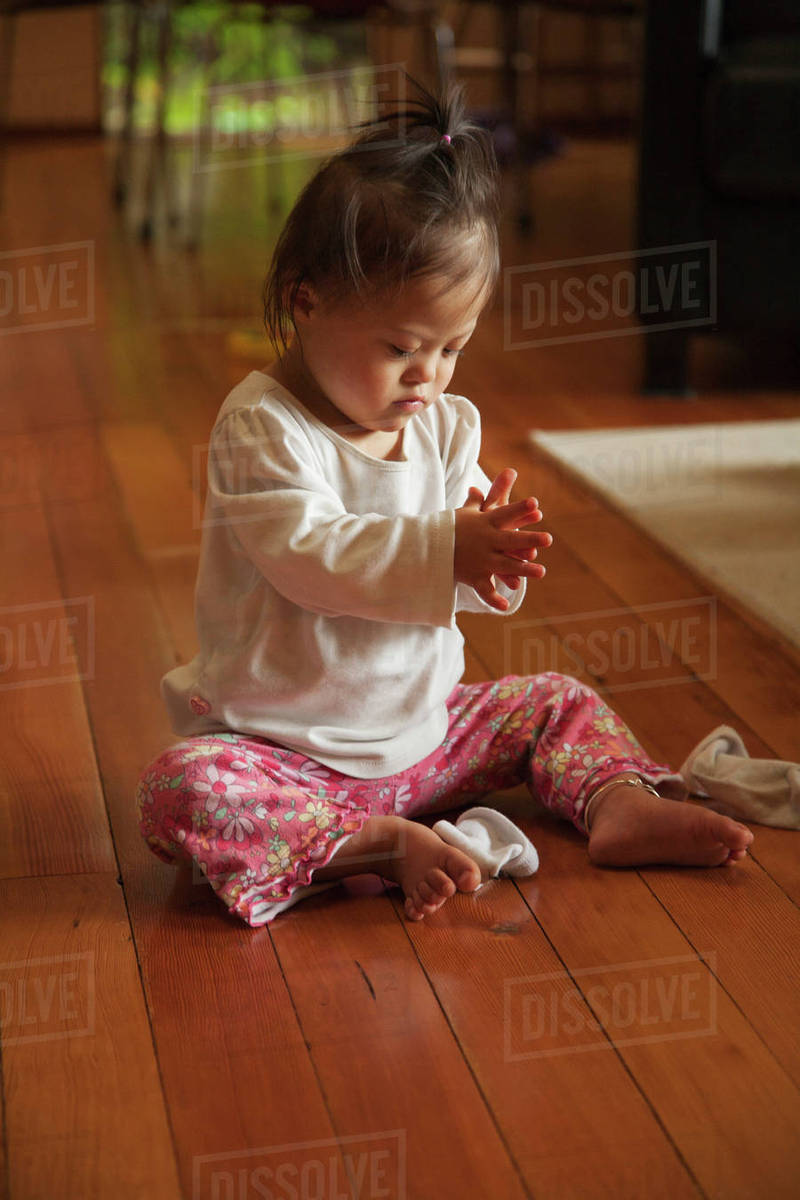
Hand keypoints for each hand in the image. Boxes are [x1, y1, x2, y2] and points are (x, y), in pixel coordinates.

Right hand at [454, 471, 552, 611]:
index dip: (520, 508)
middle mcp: (486, 541)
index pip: (506, 513)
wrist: (427, 548)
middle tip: (549, 538)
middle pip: (511, 539)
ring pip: (505, 565)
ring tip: (541, 571)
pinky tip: (506, 606)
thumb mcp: (466, 512)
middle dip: (529, 539)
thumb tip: (497, 478)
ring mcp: (480, 560)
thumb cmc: (451, 529)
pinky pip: (485, 589)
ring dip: (523, 568)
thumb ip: (483, 499)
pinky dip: (494, 598)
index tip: (535, 504)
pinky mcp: (474, 576)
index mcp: (486, 523)